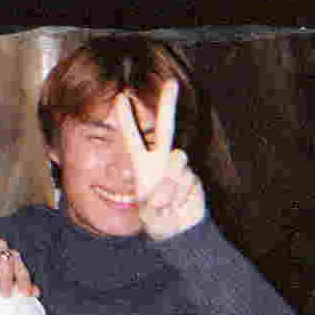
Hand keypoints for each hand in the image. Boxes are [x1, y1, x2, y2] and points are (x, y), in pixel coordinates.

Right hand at [0, 235, 39, 297]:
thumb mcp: (3, 276)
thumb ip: (18, 283)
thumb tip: (36, 292)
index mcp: (10, 255)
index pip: (20, 268)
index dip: (23, 281)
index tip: (24, 294)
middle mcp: (0, 248)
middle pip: (7, 262)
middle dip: (7, 280)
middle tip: (5, 296)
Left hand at [115, 79, 205, 240]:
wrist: (178, 232)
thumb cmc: (156, 218)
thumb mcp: (147, 210)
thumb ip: (156, 194)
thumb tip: (170, 179)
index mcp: (142, 164)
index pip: (133, 138)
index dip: (127, 118)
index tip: (120, 97)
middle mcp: (162, 160)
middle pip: (166, 128)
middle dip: (168, 104)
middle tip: (171, 82)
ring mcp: (179, 167)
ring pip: (177, 161)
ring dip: (170, 185)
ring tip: (166, 203)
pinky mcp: (194, 177)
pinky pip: (188, 179)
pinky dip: (181, 196)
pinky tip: (180, 205)